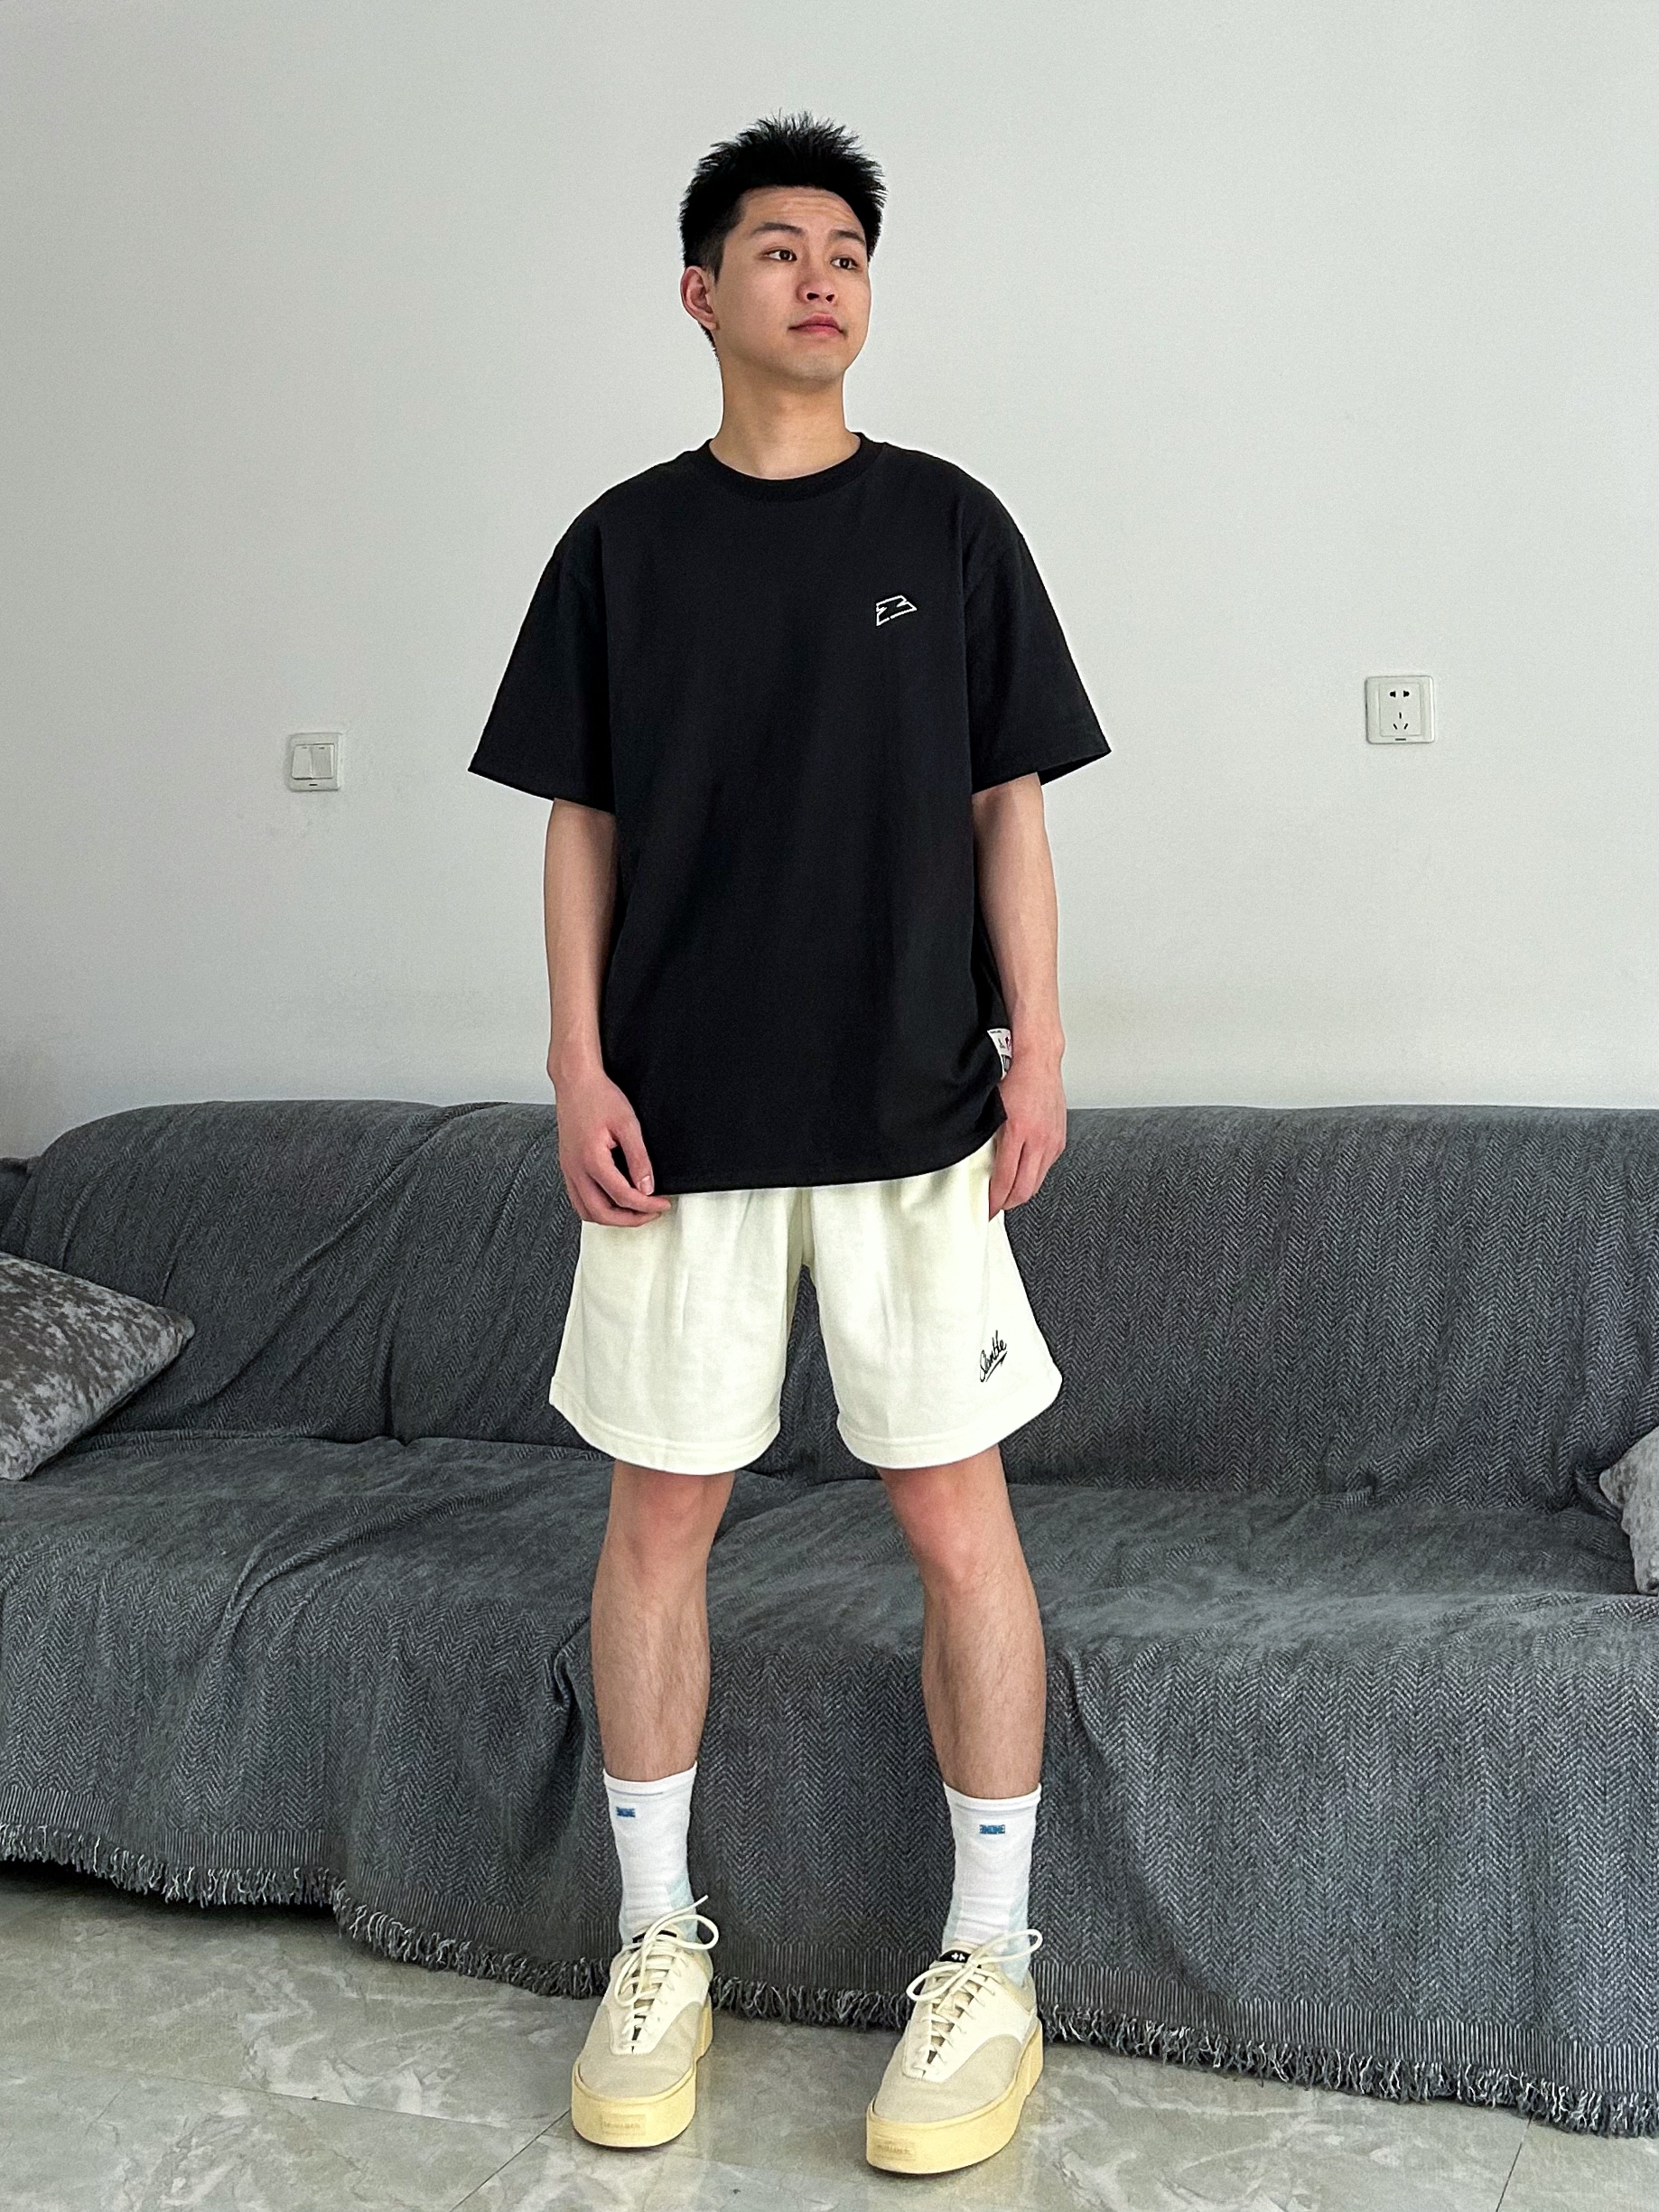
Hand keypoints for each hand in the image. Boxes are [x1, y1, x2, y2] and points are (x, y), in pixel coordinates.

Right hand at [552, 1068, 673, 1224]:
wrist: (575, 1082)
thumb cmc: (598, 1096)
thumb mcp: (628, 1124)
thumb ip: (639, 1158)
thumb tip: (647, 1187)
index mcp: (591, 1159)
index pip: (622, 1196)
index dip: (647, 1205)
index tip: (662, 1204)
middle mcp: (575, 1169)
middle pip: (601, 1213)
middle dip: (629, 1220)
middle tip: (650, 1214)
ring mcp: (568, 1170)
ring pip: (587, 1211)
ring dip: (611, 1218)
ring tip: (633, 1211)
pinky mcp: (567, 1167)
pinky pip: (578, 1199)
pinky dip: (596, 1208)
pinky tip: (612, 1201)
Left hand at [987, 1051, 1065, 1218]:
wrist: (1038, 1058)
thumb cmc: (1013, 1075)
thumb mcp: (991, 1108)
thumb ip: (986, 1136)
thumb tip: (976, 1162)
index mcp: (1018, 1131)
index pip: (1005, 1180)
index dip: (994, 1200)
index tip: (986, 1208)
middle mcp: (1039, 1139)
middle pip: (1025, 1189)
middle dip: (1008, 1203)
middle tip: (995, 1206)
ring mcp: (1052, 1140)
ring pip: (1037, 1182)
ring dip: (1021, 1192)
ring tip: (1006, 1193)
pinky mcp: (1059, 1139)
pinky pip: (1046, 1168)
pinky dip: (1033, 1175)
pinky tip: (1022, 1172)